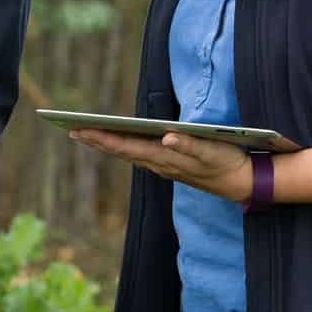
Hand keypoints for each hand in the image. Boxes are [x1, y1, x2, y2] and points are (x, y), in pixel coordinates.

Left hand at [68, 128, 251, 203]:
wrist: (241, 183)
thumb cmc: (226, 161)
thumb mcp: (211, 152)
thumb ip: (189, 145)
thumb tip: (167, 137)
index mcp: (164, 158)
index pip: (126, 146)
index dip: (102, 138)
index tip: (80, 130)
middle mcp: (159, 164)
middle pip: (121, 151)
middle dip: (96, 140)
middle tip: (70, 129)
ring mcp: (163, 166)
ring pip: (128, 154)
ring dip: (106, 144)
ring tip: (86, 133)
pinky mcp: (169, 165)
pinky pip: (139, 155)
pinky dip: (123, 148)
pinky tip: (115, 142)